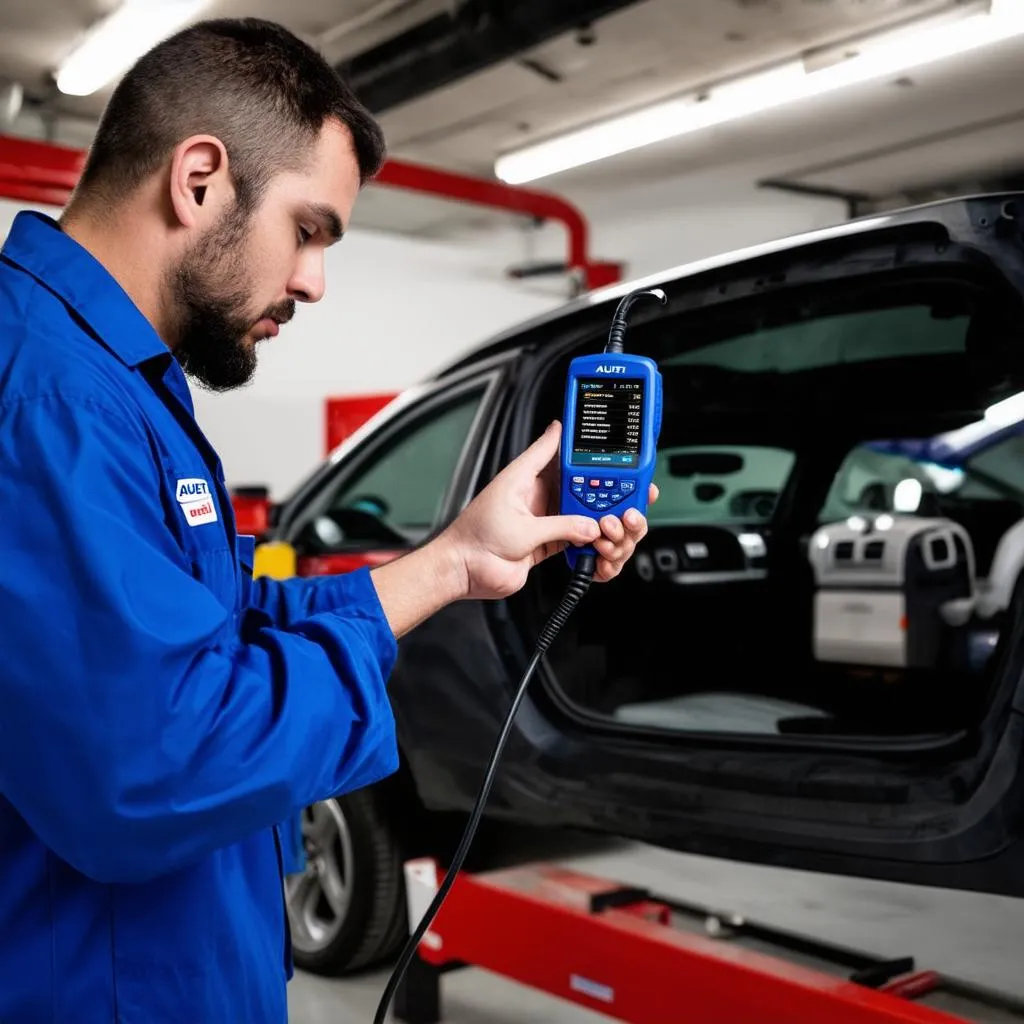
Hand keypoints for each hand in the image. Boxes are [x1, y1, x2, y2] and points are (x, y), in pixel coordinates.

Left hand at [440, 420, 656, 600]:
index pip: (556, 449)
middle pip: (580, 484)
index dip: (576, 438)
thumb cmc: (475, 538)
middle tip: (625, 497)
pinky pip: (577, 538)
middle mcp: (538, 496)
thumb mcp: (522, 529)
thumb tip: (590, 525)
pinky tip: (598, 550)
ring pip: (583, 513)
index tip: (598, 431)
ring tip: (611, 531)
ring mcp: (544, 519)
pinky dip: (591, 545)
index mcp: (527, 479)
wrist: (463, 572)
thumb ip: (560, 526)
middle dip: (605, 490)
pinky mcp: (547, 542)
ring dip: (601, 522)